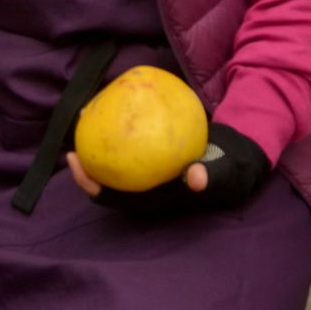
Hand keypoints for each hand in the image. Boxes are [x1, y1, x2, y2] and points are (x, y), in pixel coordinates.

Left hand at [65, 122, 269, 217]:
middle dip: (86, 166)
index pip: (116, 198)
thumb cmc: (228, 172)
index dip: (92, 186)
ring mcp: (149, 176)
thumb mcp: (223, 174)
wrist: (238, 163)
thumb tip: (196, 179)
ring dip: (99, 148)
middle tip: (72, 142)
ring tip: (86, 119)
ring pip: (116, 165)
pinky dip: (118, 132)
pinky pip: (130, 147)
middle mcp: (147, 191)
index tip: (75, 162)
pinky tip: (113, 109)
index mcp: (156, 201)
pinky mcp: (153, 161)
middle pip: (107, 183)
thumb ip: (210, 176)